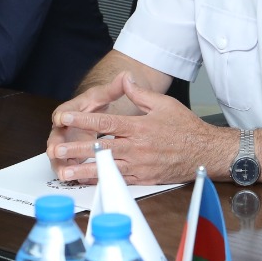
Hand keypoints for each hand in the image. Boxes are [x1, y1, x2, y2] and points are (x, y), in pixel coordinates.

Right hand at [45, 72, 132, 169]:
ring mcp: (66, 142)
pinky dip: (70, 173)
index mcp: (71, 110)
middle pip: (57, 136)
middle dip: (56, 144)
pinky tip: (74, 180)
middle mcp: (65, 127)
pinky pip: (68, 165)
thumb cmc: (97, 103)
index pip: (64, 111)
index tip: (62, 118)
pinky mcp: (71, 155)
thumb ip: (114, 88)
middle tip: (55, 151)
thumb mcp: (104, 95)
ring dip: (61, 164)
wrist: (93, 112)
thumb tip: (127, 75)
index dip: (63, 115)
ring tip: (64, 172)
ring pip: (60, 155)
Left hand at [48, 74, 218, 184]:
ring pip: (107, 168)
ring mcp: (139, 166)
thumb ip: (140, 93)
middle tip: (56, 149)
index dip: (82, 121)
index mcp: (139, 127)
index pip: (105, 123)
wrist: (205, 152)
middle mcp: (137, 148)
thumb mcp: (164, 104)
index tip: (64, 118)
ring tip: (65, 172)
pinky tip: (88, 182)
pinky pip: (119, 180)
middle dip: (76, 149)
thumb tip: (125, 78)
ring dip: (84, 170)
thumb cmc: (186, 128)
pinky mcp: (144, 179)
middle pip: (101, 148)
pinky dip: (102, 181)